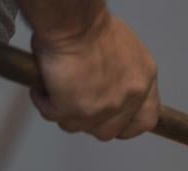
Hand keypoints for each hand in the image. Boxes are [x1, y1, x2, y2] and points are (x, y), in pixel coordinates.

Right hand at [30, 10, 159, 140]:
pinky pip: (53, 115)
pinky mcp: (74, 111)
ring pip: (77, 126)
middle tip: (76, 104)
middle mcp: (127, 99)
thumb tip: (105, 89)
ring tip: (56, 89)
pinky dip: (44, 102)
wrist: (74, 22)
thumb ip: (122, 77)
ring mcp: (101, 109)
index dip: (127, 126)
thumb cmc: (92, 25)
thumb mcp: (125, 51)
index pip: (145, 120)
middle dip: (90, 122)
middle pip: (109, 131)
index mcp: (143, 81)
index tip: (115, 123)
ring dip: (64, 112)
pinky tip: (42, 87)